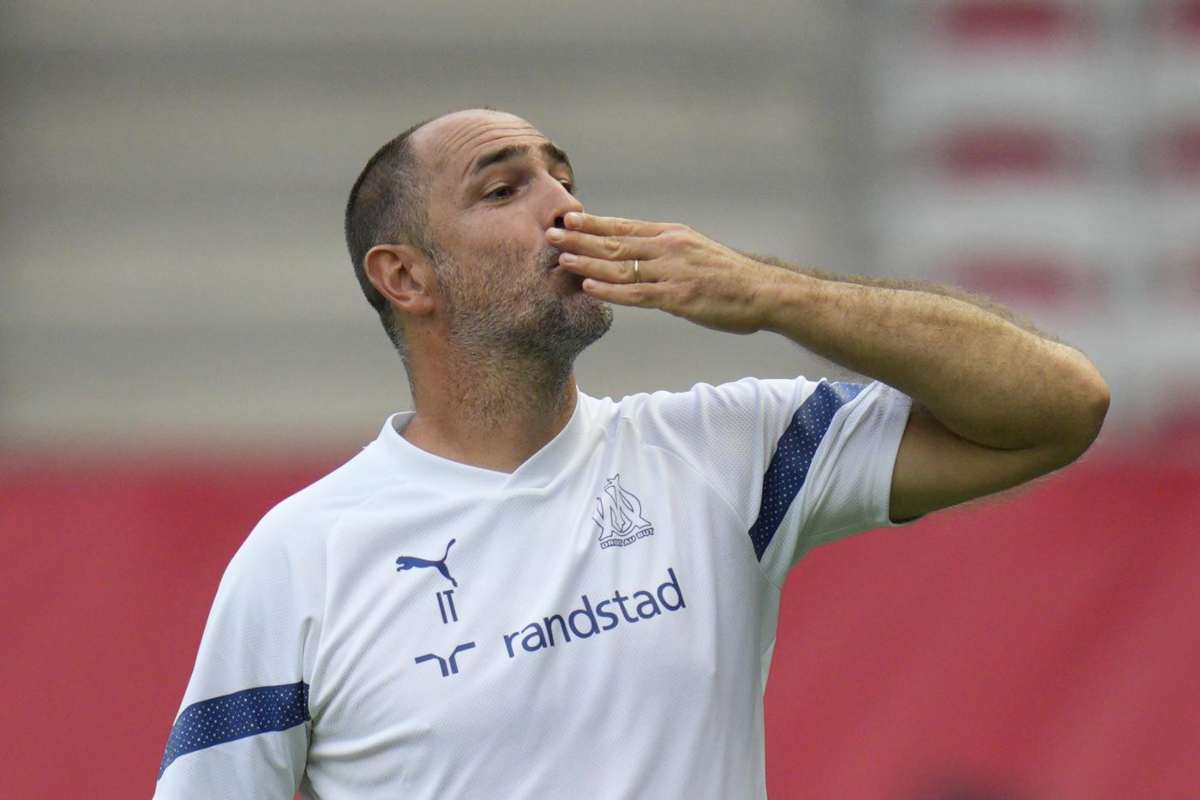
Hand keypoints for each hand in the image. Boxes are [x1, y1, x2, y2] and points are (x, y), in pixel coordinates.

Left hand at [547, 212, 778, 334]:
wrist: (762, 291)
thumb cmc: (729, 276)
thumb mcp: (696, 250)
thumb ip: (667, 250)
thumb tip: (640, 251)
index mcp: (671, 235)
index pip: (624, 226)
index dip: (594, 223)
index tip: (568, 218)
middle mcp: (668, 248)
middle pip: (615, 243)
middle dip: (579, 239)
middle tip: (549, 234)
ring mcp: (672, 272)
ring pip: (621, 267)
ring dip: (588, 263)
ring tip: (561, 260)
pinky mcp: (678, 297)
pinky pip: (637, 294)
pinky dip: (611, 291)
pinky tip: (589, 288)